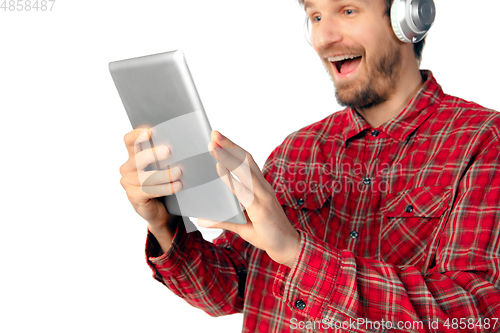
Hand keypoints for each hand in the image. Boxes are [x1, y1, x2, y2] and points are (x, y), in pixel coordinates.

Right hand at [119, 128, 182, 231]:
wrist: (162, 210)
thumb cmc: (164, 183)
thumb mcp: (164, 166)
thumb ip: (167, 154)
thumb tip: (187, 141)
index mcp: (134, 156)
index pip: (129, 141)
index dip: (137, 135)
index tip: (150, 132)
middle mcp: (128, 168)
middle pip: (138, 158)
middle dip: (153, 154)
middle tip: (169, 151)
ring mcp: (129, 183)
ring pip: (145, 177)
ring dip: (164, 174)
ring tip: (179, 172)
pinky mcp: (133, 196)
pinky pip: (149, 190)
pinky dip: (165, 188)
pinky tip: (177, 186)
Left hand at [198, 131, 300, 267]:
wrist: (287, 248)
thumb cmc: (266, 233)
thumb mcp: (241, 225)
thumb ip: (223, 219)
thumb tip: (201, 219)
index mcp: (259, 187)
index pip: (246, 161)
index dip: (232, 148)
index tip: (218, 138)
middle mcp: (263, 188)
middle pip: (245, 160)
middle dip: (229, 145)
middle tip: (213, 133)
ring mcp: (263, 197)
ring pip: (245, 172)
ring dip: (228, 158)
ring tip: (214, 147)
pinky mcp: (261, 209)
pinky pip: (245, 192)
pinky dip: (232, 181)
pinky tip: (221, 172)